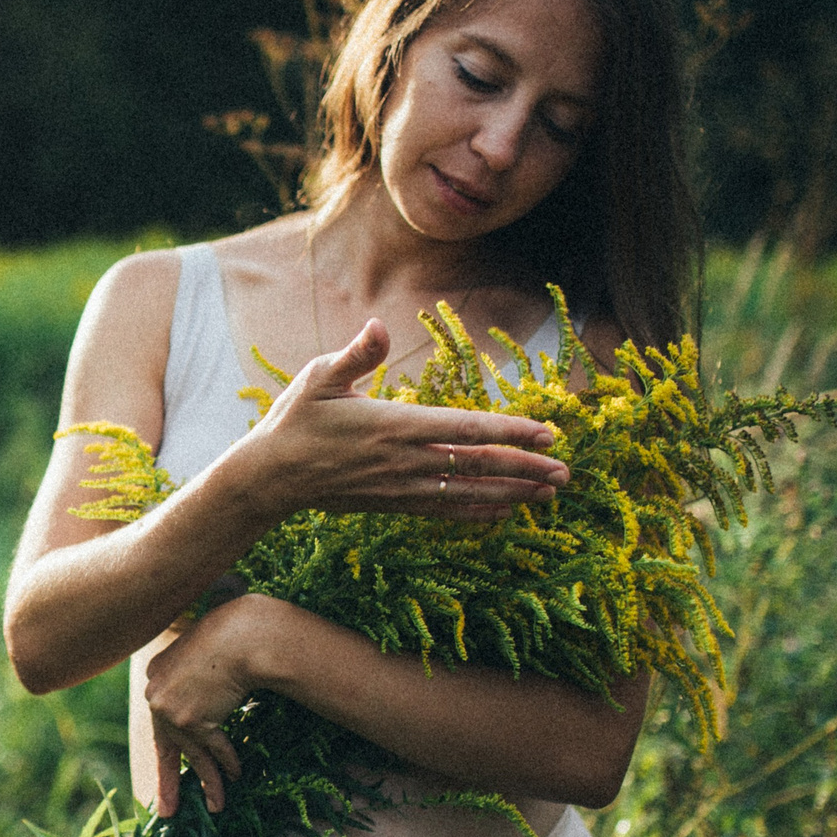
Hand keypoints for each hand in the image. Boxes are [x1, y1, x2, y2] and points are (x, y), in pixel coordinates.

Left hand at [141, 595, 282, 817]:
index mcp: (155, 674)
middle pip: (166, 746)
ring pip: (193, 754)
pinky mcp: (191, 720)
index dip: (170, 746)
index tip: (168, 769)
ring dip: (209, 781)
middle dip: (169, 782)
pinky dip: (226, 762)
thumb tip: (198, 702)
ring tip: (216, 806)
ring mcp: (171, 709)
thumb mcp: (202, 653)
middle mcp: (156, 694)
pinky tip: (235, 776)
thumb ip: (192, 675)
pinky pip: (213, 748)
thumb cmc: (230, 636)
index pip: (161, 719)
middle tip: (167, 810)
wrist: (243, 634)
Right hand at [241, 320, 568, 522]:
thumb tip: (378, 326)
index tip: (545, 433)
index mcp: (391, 425)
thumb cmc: (294, 421)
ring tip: (549, 493)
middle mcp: (403, 460)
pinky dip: (478, 510)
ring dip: (511, 492)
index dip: (508, 432)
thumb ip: (356, 354)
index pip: (463, 430)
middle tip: (566, 471)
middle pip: (476, 465)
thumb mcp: (318, 377)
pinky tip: (505, 511)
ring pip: (467, 492)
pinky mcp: (393, 503)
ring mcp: (400, 486)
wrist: (271, 477)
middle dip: (525, 468)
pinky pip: (445, 510)